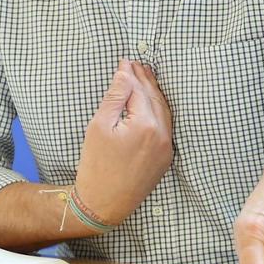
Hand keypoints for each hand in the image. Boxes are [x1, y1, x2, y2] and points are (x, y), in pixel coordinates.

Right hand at [74, 60, 172, 224]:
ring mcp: (167, 147)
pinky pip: (166, 127)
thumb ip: (115, 97)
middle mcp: (162, 134)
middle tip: (135, 64)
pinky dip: (159, 111)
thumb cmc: (96, 165)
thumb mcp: (99, 126)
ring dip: (154, 93)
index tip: (125, 60)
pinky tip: (151, 103)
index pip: (139, 90)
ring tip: (144, 78)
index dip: (131, 74)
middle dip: (145, 79)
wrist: (104, 203)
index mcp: (146, 125)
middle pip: (154, 98)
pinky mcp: (166, 157)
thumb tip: (125, 72)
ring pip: (163, 111)